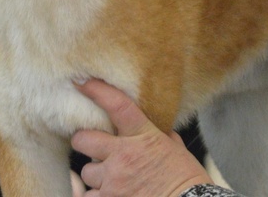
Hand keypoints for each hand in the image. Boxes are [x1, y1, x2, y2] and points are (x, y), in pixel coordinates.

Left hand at [71, 79, 211, 196]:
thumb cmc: (186, 177)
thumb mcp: (175, 147)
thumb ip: (158, 133)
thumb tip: (153, 123)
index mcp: (143, 135)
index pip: (116, 105)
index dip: (96, 90)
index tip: (81, 82)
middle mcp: (123, 155)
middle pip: (83, 139)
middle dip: (84, 141)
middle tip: (92, 145)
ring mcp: (114, 180)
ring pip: (86, 171)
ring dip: (96, 175)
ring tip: (111, 178)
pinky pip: (88, 196)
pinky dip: (96, 196)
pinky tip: (109, 194)